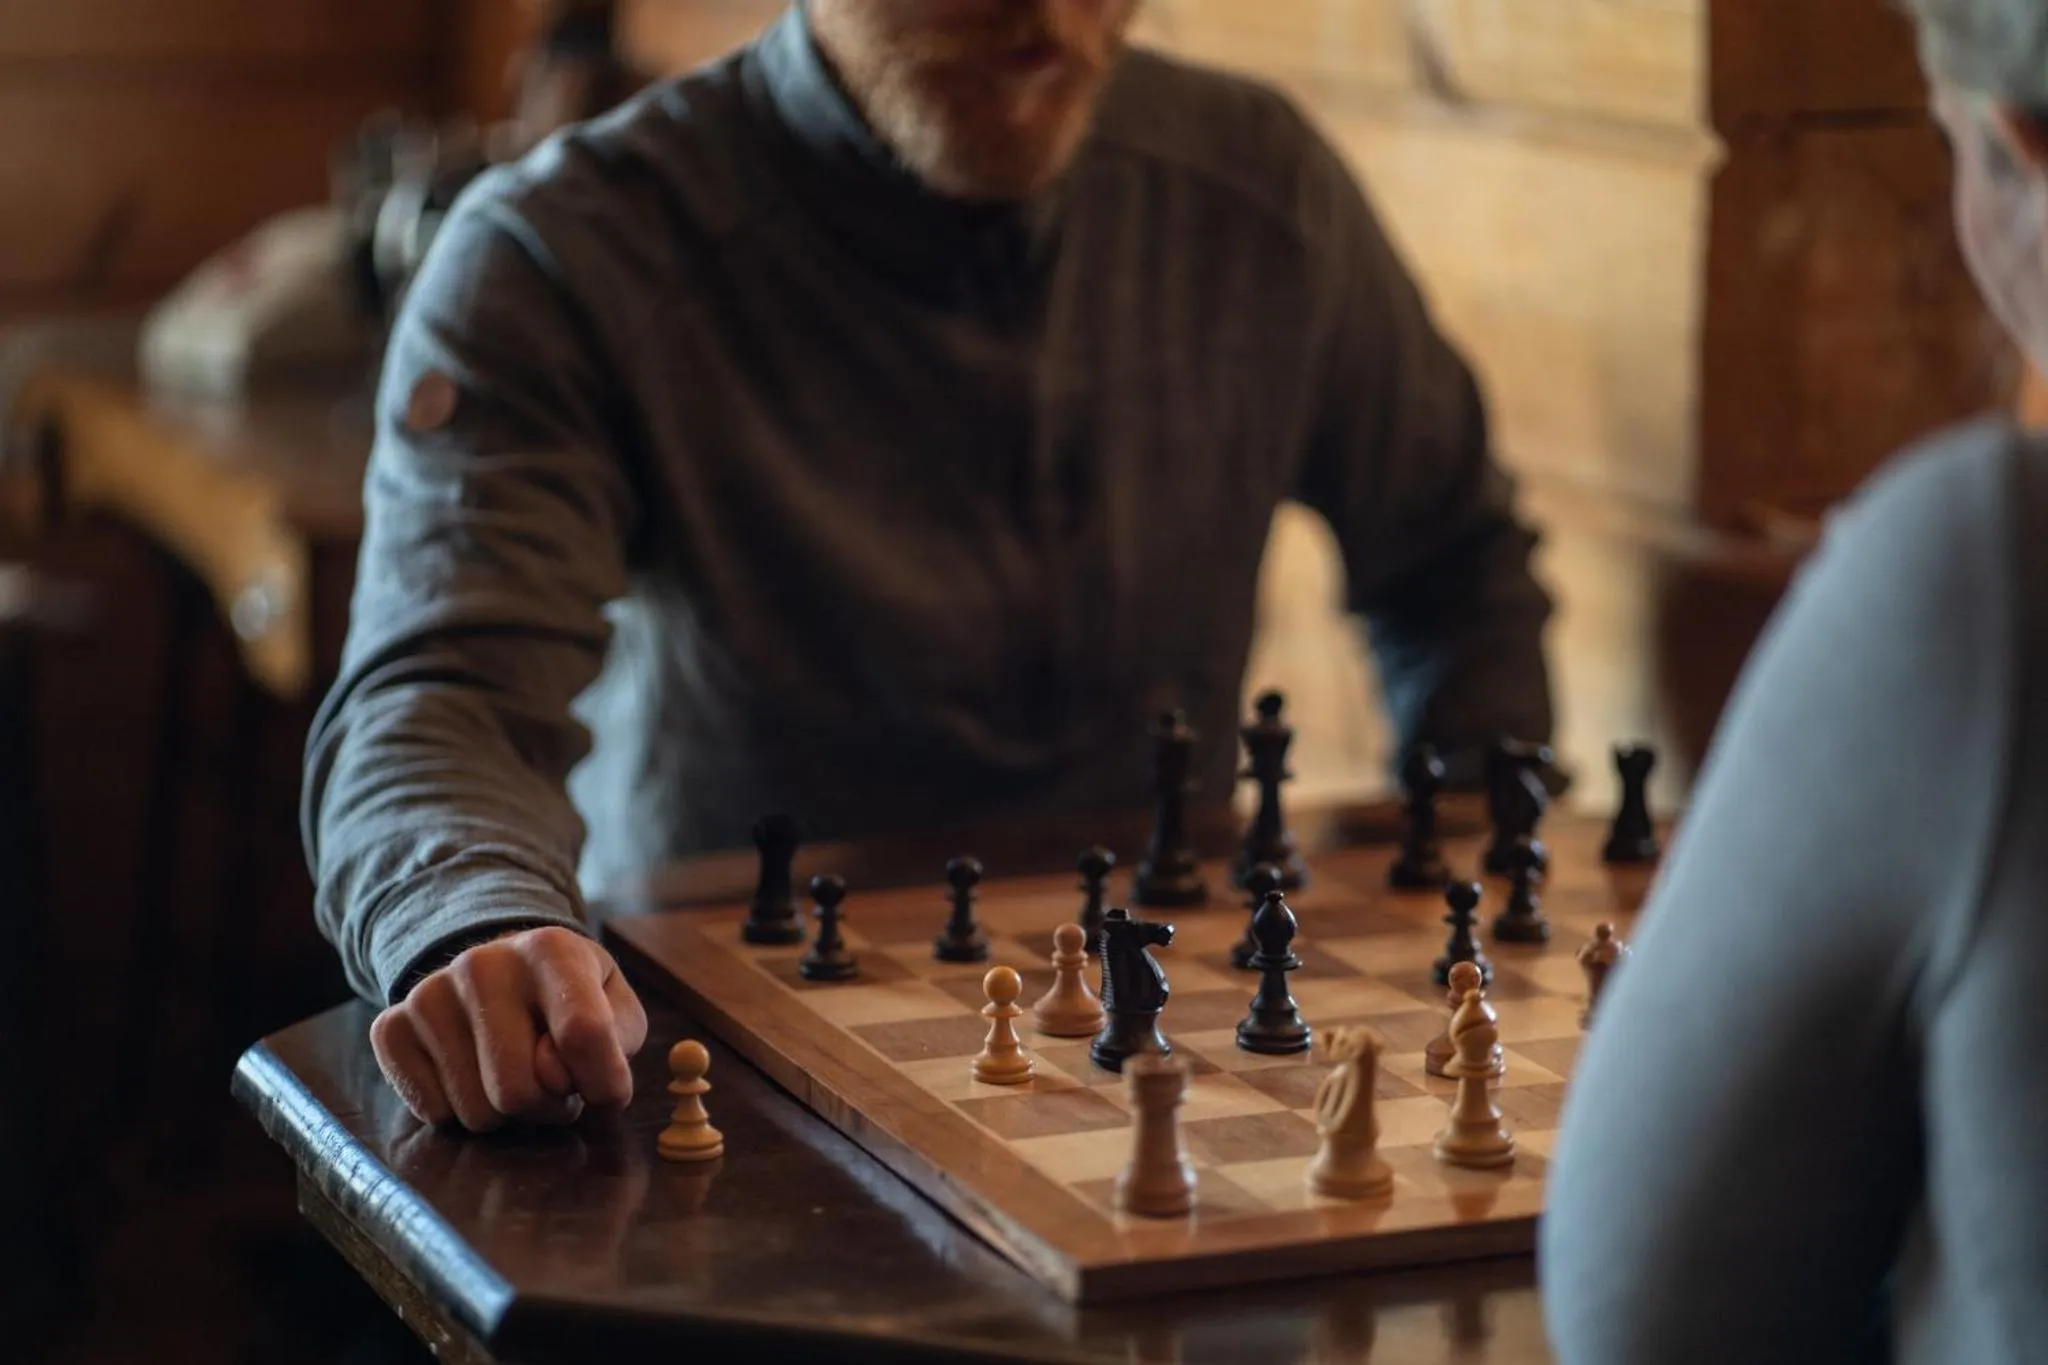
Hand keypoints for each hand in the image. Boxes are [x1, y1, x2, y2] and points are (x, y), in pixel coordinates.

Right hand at [370, 926, 649, 1131]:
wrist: (498, 972)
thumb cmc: (569, 1000)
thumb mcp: (616, 1008)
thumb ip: (613, 1042)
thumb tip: (553, 1075)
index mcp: (550, 949)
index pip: (583, 1033)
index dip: (602, 1083)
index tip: (607, 1095)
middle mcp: (482, 964)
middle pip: (519, 1090)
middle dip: (547, 1107)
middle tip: (554, 1084)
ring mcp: (428, 994)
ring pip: (476, 1112)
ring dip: (506, 1116)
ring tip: (516, 1076)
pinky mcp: (390, 1027)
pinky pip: (432, 1113)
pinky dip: (460, 1113)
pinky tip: (473, 1075)